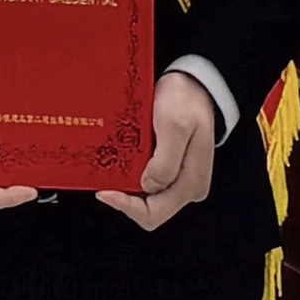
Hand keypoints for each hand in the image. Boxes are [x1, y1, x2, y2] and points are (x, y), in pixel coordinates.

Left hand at [104, 74, 226, 230]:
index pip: (154, 213)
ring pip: (145, 197)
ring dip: (126, 186)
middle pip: (148, 210)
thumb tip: (147, 186)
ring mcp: (178, 180)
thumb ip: (164, 160)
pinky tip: (120, 160)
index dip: (127, 207)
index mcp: (191, 183)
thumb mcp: (175, 125)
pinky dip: (130, 176)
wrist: (194, 86)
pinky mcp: (169, 170)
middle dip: (125, 197)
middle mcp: (186, 188)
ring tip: (111, 167)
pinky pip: (146, 182)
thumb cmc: (186, 101)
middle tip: (104, 178)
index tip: (105, 191)